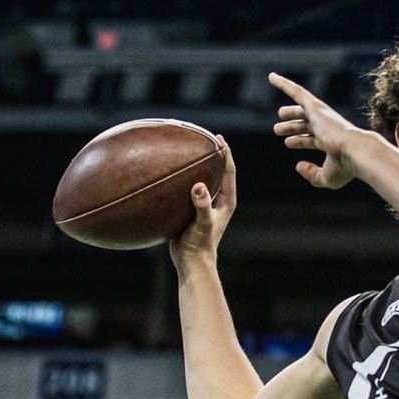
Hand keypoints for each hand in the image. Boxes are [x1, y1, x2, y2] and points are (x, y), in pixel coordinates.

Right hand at [170, 136, 236, 269]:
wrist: (191, 262)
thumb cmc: (200, 244)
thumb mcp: (202, 223)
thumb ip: (202, 205)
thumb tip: (199, 186)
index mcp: (226, 201)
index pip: (229, 171)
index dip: (226, 154)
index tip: (219, 138)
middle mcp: (218, 201)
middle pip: (217, 171)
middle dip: (212, 155)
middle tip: (203, 137)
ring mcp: (205, 205)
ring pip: (203, 179)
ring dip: (197, 165)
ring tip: (186, 149)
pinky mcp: (192, 210)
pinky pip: (188, 189)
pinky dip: (182, 179)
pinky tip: (169, 172)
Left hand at [269, 72, 360, 189]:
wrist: (355, 152)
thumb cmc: (345, 167)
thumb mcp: (327, 177)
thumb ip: (312, 174)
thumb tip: (298, 166)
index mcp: (331, 142)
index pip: (312, 139)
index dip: (299, 141)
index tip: (288, 143)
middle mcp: (327, 127)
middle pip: (306, 124)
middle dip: (293, 126)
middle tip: (278, 129)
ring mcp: (322, 117)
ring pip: (301, 110)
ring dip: (290, 113)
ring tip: (279, 115)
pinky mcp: (316, 107)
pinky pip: (297, 92)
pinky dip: (284, 84)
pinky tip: (271, 77)